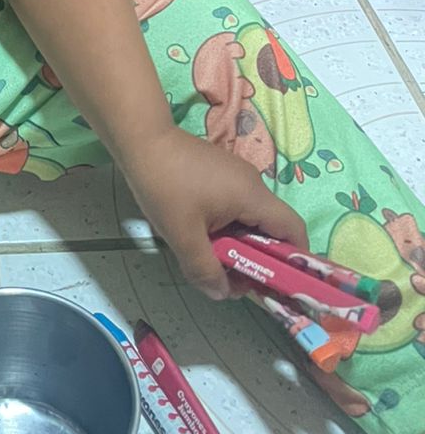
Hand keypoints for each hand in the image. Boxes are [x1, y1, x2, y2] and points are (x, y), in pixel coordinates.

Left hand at [122, 126, 308, 299]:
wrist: (140, 140)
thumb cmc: (164, 185)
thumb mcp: (182, 234)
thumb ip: (204, 269)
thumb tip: (223, 294)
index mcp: (252, 196)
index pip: (293, 231)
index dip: (292, 261)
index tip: (273, 284)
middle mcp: (252, 184)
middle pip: (270, 229)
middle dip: (256, 259)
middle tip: (233, 280)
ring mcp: (236, 176)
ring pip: (249, 219)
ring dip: (237, 244)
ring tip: (212, 261)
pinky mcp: (219, 173)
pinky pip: (234, 207)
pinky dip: (226, 227)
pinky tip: (202, 236)